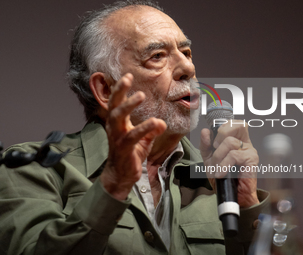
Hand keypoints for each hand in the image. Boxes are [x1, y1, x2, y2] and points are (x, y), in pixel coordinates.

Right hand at [100, 73, 166, 199]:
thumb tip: (162, 122)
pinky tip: (156, 122)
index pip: (116, 102)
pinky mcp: (123, 148)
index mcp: (118, 123)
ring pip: (119, 117)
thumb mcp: (143, 140)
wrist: (122, 175)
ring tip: (141, 95)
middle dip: (119, 91)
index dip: (120, 89)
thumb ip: (152, 129)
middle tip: (127, 78)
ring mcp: (117, 137)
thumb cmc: (130, 154)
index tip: (128, 75)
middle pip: (113, 105)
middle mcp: (114, 127)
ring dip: (129, 105)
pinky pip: (133, 135)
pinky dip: (145, 127)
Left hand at [200, 120, 259, 207]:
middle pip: (236, 124)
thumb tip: (205, 131)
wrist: (231, 196)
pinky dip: (223, 165)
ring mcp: (250, 150)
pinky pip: (234, 155)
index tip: (212, 140)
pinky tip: (221, 173)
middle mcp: (245, 142)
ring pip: (231, 142)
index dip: (222, 126)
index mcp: (236, 139)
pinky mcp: (252, 160)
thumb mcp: (209, 159)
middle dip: (221, 134)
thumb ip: (206, 145)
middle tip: (215, 149)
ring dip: (218, 156)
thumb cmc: (223, 177)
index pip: (233, 122)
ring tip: (217, 167)